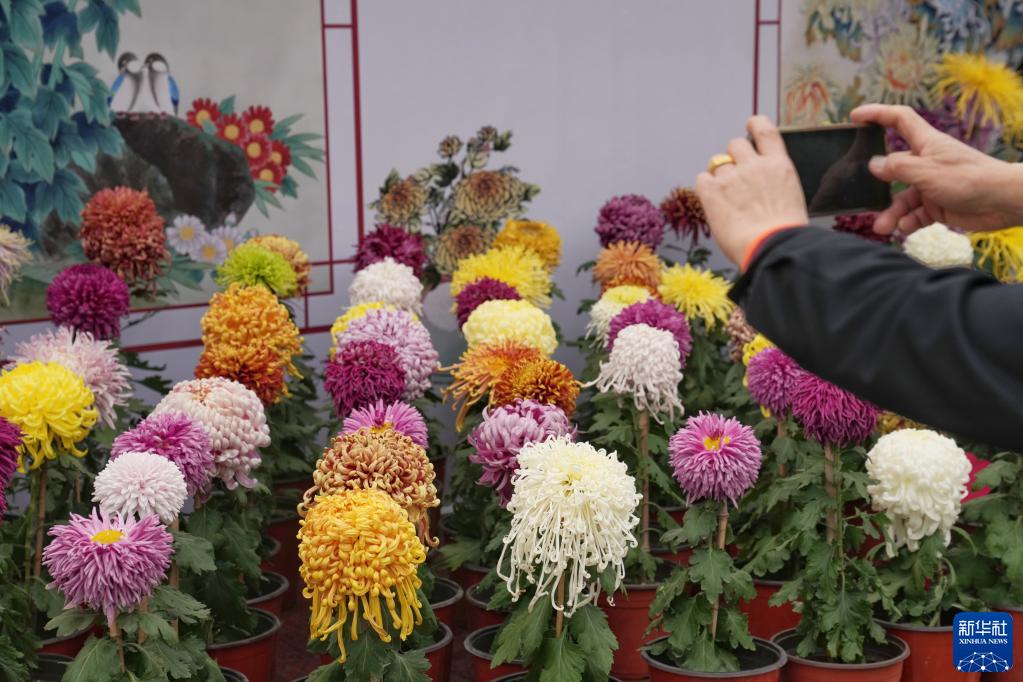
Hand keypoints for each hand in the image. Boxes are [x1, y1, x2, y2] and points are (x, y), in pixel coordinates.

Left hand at [696, 116, 807, 264]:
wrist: (772, 247)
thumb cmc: (783, 233)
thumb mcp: (790, 198)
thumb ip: (773, 183)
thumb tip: (761, 187)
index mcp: (779, 165)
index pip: (765, 131)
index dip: (755, 123)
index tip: (751, 123)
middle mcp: (755, 165)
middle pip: (735, 144)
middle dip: (733, 157)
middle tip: (736, 179)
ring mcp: (732, 177)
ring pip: (717, 163)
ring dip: (719, 175)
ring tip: (727, 198)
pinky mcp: (712, 191)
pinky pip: (702, 179)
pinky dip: (705, 188)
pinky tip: (713, 202)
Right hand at [851, 104, 1022, 234]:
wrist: (1002, 201)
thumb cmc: (968, 178)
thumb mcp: (926, 171)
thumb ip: (897, 167)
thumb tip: (873, 164)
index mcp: (926, 143)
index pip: (899, 120)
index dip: (877, 115)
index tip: (856, 117)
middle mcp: (927, 162)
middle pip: (894, 169)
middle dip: (878, 185)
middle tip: (862, 195)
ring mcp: (931, 185)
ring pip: (902, 198)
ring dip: (892, 213)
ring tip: (883, 227)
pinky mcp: (938, 205)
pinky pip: (915, 214)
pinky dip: (908, 222)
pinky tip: (904, 229)